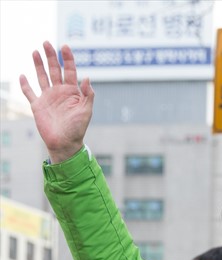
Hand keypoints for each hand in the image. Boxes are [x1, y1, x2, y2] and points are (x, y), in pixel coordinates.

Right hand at [19, 42, 93, 162]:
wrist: (65, 144)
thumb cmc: (77, 129)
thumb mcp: (86, 112)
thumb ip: (88, 95)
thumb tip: (87, 77)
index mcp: (72, 92)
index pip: (69, 71)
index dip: (67, 58)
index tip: (65, 46)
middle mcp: (59, 92)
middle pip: (54, 70)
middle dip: (51, 56)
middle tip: (47, 42)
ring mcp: (48, 98)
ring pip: (42, 77)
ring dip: (38, 64)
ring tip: (35, 51)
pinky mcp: (37, 106)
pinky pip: (29, 93)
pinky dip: (25, 85)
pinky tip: (22, 75)